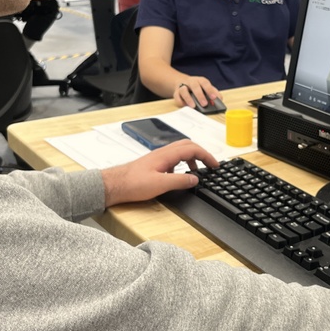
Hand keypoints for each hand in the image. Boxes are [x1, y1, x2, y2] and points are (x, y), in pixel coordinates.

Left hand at [101, 139, 218, 206]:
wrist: (114, 185)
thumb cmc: (132, 183)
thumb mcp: (160, 184)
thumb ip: (179, 180)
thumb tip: (195, 178)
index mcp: (166, 155)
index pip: (192, 149)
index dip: (206, 155)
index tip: (215, 165)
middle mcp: (163, 153)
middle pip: (188, 145)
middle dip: (201, 153)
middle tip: (210, 165)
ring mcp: (158, 157)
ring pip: (180, 151)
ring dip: (192, 158)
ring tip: (197, 171)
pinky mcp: (154, 164)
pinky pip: (173, 158)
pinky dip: (182, 163)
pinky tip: (179, 175)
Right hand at [174, 77, 219, 108]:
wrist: (182, 82)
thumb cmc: (198, 87)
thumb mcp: (207, 88)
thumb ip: (214, 93)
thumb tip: (219, 101)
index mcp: (200, 80)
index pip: (205, 83)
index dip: (210, 90)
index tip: (214, 98)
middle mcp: (191, 82)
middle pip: (195, 86)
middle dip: (200, 95)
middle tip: (204, 104)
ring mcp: (182, 86)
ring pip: (183, 90)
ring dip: (188, 98)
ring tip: (193, 106)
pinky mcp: (176, 92)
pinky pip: (176, 96)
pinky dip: (180, 101)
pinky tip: (185, 106)